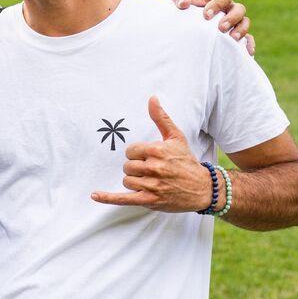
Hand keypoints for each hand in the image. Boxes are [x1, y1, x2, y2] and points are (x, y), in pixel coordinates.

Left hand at [91, 97, 210, 212]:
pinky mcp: (149, 200)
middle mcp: (154, 168)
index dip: (137, 154)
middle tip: (152, 170)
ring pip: (126, 180)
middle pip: (127, 166)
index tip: (149, 158)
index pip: (130, 151)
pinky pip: (123, 199)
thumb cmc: (186, 161)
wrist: (202, 188)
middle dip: (136, 168)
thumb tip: (152, 98)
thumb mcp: (176, 137)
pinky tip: (95, 195)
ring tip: (150, 181)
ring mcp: (151, 186)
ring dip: (134, 181)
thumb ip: (161, 118)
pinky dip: (108, 197)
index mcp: (157, 151)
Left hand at [168, 0, 254, 54]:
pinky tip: (248, 52)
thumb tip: (183, 4)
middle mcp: (228, 7)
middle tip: (221, 28)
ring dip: (241, 30)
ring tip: (232, 38)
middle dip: (232, 18)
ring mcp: (233, 21)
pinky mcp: (233, 34)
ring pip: (244, 22)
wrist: (183, 16)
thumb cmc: (182, 2)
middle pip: (239, 9)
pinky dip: (248, 44)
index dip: (217, 5)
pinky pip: (247, 38)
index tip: (206, 16)